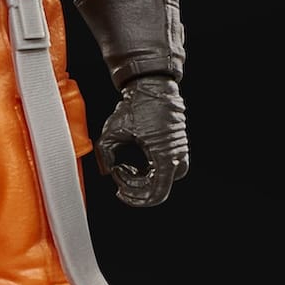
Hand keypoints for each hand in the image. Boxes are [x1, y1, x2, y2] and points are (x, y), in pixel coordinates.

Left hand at [95, 75, 187, 207]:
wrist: (152, 85)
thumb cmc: (137, 105)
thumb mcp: (112, 132)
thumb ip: (105, 155)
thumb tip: (107, 170)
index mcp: (164, 156)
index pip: (157, 194)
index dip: (137, 199)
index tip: (121, 191)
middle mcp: (176, 157)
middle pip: (159, 190)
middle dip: (136, 189)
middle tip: (119, 180)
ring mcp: (179, 151)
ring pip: (164, 181)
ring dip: (143, 181)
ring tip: (125, 169)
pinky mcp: (177, 146)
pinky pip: (166, 169)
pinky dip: (149, 171)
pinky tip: (134, 163)